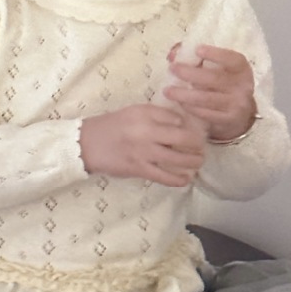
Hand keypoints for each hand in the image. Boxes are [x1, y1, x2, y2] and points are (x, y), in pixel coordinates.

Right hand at [79, 104, 206, 186]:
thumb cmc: (112, 126)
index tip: (197, 130)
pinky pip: (163, 176)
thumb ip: (156, 114)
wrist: (87, 143)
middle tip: (203, 147)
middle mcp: (146, 132)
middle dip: (197, 143)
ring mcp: (143, 152)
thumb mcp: (133, 111)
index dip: (190, 125)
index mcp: (145, 114)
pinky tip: (186, 180)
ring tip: (199, 162)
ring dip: (192, 161)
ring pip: (176, 158)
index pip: (176, 118)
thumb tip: (181, 121)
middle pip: (182, 137)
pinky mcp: (139, 169)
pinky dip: (177, 179)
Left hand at [163, 45, 256, 141]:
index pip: (231, 59)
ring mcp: (237, 105)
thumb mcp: (217, 68)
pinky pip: (206, 114)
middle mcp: (243, 86)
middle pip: (214, 79)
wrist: (238, 113)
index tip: (197, 50)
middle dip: (190, 73)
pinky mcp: (228, 120)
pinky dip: (191, 108)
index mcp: (241, 68)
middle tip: (172, 68)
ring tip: (168, 90)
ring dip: (185, 94)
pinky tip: (179, 103)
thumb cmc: (223, 83)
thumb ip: (197, 58)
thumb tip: (173, 54)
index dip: (215, 54)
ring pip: (207, 99)